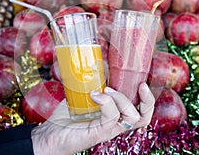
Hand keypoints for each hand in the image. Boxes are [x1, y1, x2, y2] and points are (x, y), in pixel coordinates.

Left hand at [31, 84, 154, 154]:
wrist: (50, 134)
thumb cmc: (67, 115)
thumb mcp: (83, 94)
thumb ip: (93, 82)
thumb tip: (100, 63)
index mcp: (115, 114)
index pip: (140, 111)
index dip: (147, 99)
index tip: (142, 82)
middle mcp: (115, 123)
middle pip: (143, 117)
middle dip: (147, 100)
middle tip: (140, 85)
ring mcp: (108, 130)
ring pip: (132, 116)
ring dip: (122, 98)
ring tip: (107, 89)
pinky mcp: (99, 133)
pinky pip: (112, 117)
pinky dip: (106, 102)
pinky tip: (95, 95)